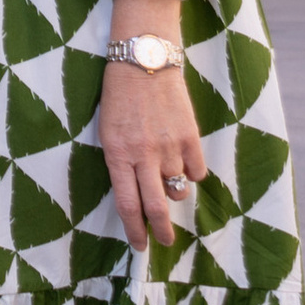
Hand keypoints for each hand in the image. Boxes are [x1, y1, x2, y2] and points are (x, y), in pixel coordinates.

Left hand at [99, 56, 205, 248]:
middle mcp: (143, 155)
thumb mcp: (107, 130)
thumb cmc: (119, 95)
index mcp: (116, 153)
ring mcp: (169, 146)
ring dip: (174, 190)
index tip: (140, 245)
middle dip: (161, 232)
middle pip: (155, 208)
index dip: (134, 230)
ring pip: (178, 189)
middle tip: (164, 242)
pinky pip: (197, 171)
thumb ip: (121, 162)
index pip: (127, 204)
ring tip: (167, 174)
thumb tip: (137, 194)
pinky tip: (183, 159)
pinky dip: (192, 172)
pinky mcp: (190, 136)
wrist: (144, 59)